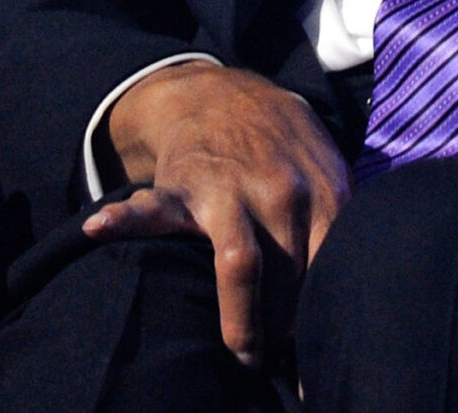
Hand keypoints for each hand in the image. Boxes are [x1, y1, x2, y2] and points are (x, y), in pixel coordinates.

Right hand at [86, 63, 350, 370]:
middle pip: (290, 278)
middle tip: (282, 361)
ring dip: (243, 318)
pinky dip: (125, 218)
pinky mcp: (182, 186)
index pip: (329, 266)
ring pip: (241, 263)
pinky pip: (152, 208)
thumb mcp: (327, 172)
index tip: (319, 345)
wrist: (225, 95)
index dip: (323, 310)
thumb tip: (355, 285)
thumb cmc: (285, 148)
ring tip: (244, 354)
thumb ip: (339, 221)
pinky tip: (101, 228)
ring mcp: (229, 187)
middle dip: (287, 327)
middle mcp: (280, 191)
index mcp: (322, 190)